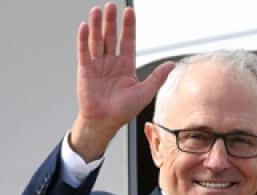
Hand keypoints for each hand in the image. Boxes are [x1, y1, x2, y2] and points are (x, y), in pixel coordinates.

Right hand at [69, 3, 174, 160]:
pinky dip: (84, 39)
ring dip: (97, 26)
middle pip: (111, 37)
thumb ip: (157, 76)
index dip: (128, 27)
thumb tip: (172, 64)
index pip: (128, 41)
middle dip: (112, 21)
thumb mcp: (145, 92)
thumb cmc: (124, 110)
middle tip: (112, 5)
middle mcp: (112, 62)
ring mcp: (98, 65)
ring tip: (98, 10)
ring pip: (97, 40)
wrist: (105, 121)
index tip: (130, 12)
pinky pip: (84, 51)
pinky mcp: (86, 70)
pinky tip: (85, 27)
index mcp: (126, 66)